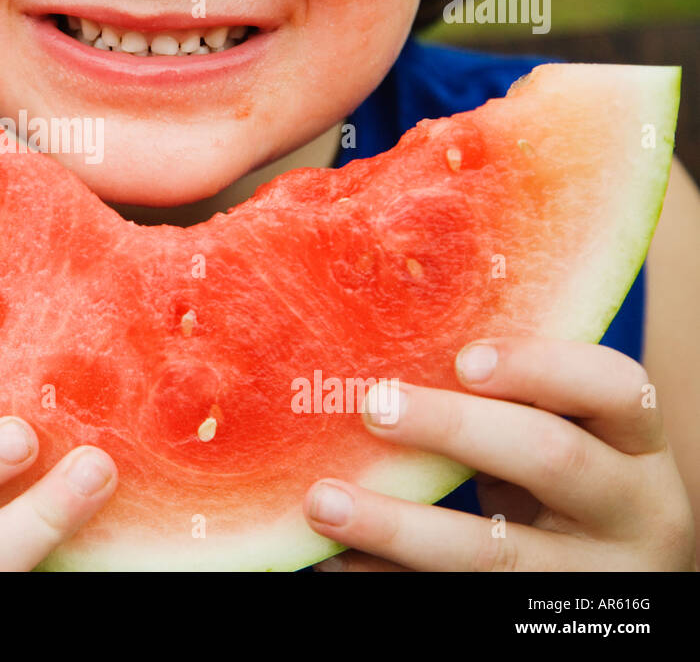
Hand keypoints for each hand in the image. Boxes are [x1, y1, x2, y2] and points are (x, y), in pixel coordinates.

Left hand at [303, 337, 695, 570]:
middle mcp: (634, 513)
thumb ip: (513, 398)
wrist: (607, 580)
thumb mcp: (564, 436)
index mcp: (637, 447)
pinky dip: (388, 576)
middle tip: (374, 407)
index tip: (463, 360)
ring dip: (397, 526)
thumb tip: (389, 338)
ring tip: (323, 501)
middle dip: (455, 428)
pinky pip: (458, 596)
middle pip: (551, 457)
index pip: (616, 388)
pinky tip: (335, 558)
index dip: (541, 367)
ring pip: (493, 552)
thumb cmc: (563, 482)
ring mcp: (588, 578)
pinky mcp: (537, 621)